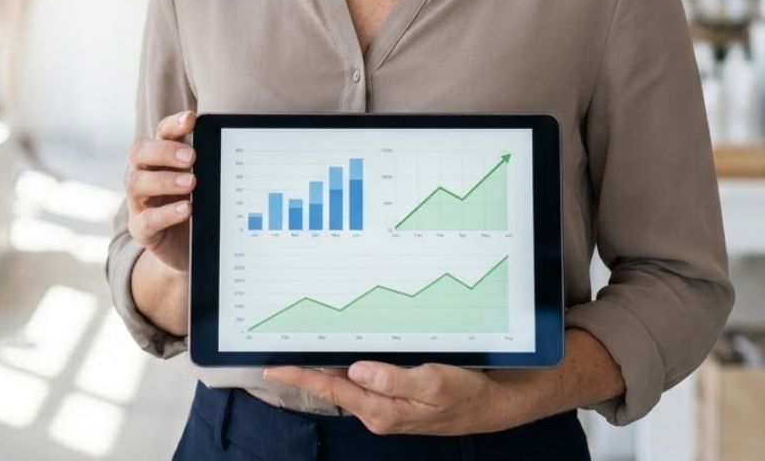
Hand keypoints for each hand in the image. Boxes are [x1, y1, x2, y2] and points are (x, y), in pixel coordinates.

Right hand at [124, 109, 195, 272]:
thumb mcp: (204, 180)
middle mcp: (144, 174)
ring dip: (165, 180)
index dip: (173, 124)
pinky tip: (187, 208)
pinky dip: (167, 212)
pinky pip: (146, 219)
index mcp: (161, 157)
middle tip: (191, 156)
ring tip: (191, 182)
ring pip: (136, 183)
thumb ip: (209, 162)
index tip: (191, 118)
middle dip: (164, 151)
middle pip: (140, 152)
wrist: (188, 246)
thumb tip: (234, 143)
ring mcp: (139, 201)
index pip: (161, 133)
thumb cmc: (197, 203)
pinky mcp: (141, 229)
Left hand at [262, 361, 508, 435]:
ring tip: (299, 352)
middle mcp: (378, 412)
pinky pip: (363, 384)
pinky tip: (340, 358)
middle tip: (278, 352)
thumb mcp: (431, 381)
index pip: (331, 390)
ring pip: (347, 386)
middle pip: (333, 388)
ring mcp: (386, 408)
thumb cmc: (464, 392)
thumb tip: (355, 371)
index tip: (273, 368)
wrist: (491, 405)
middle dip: (306, 372)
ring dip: (324, 371)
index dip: (300, 377)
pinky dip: (346, 371)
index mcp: (381, 409)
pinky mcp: (396, 401)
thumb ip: (391, 378)